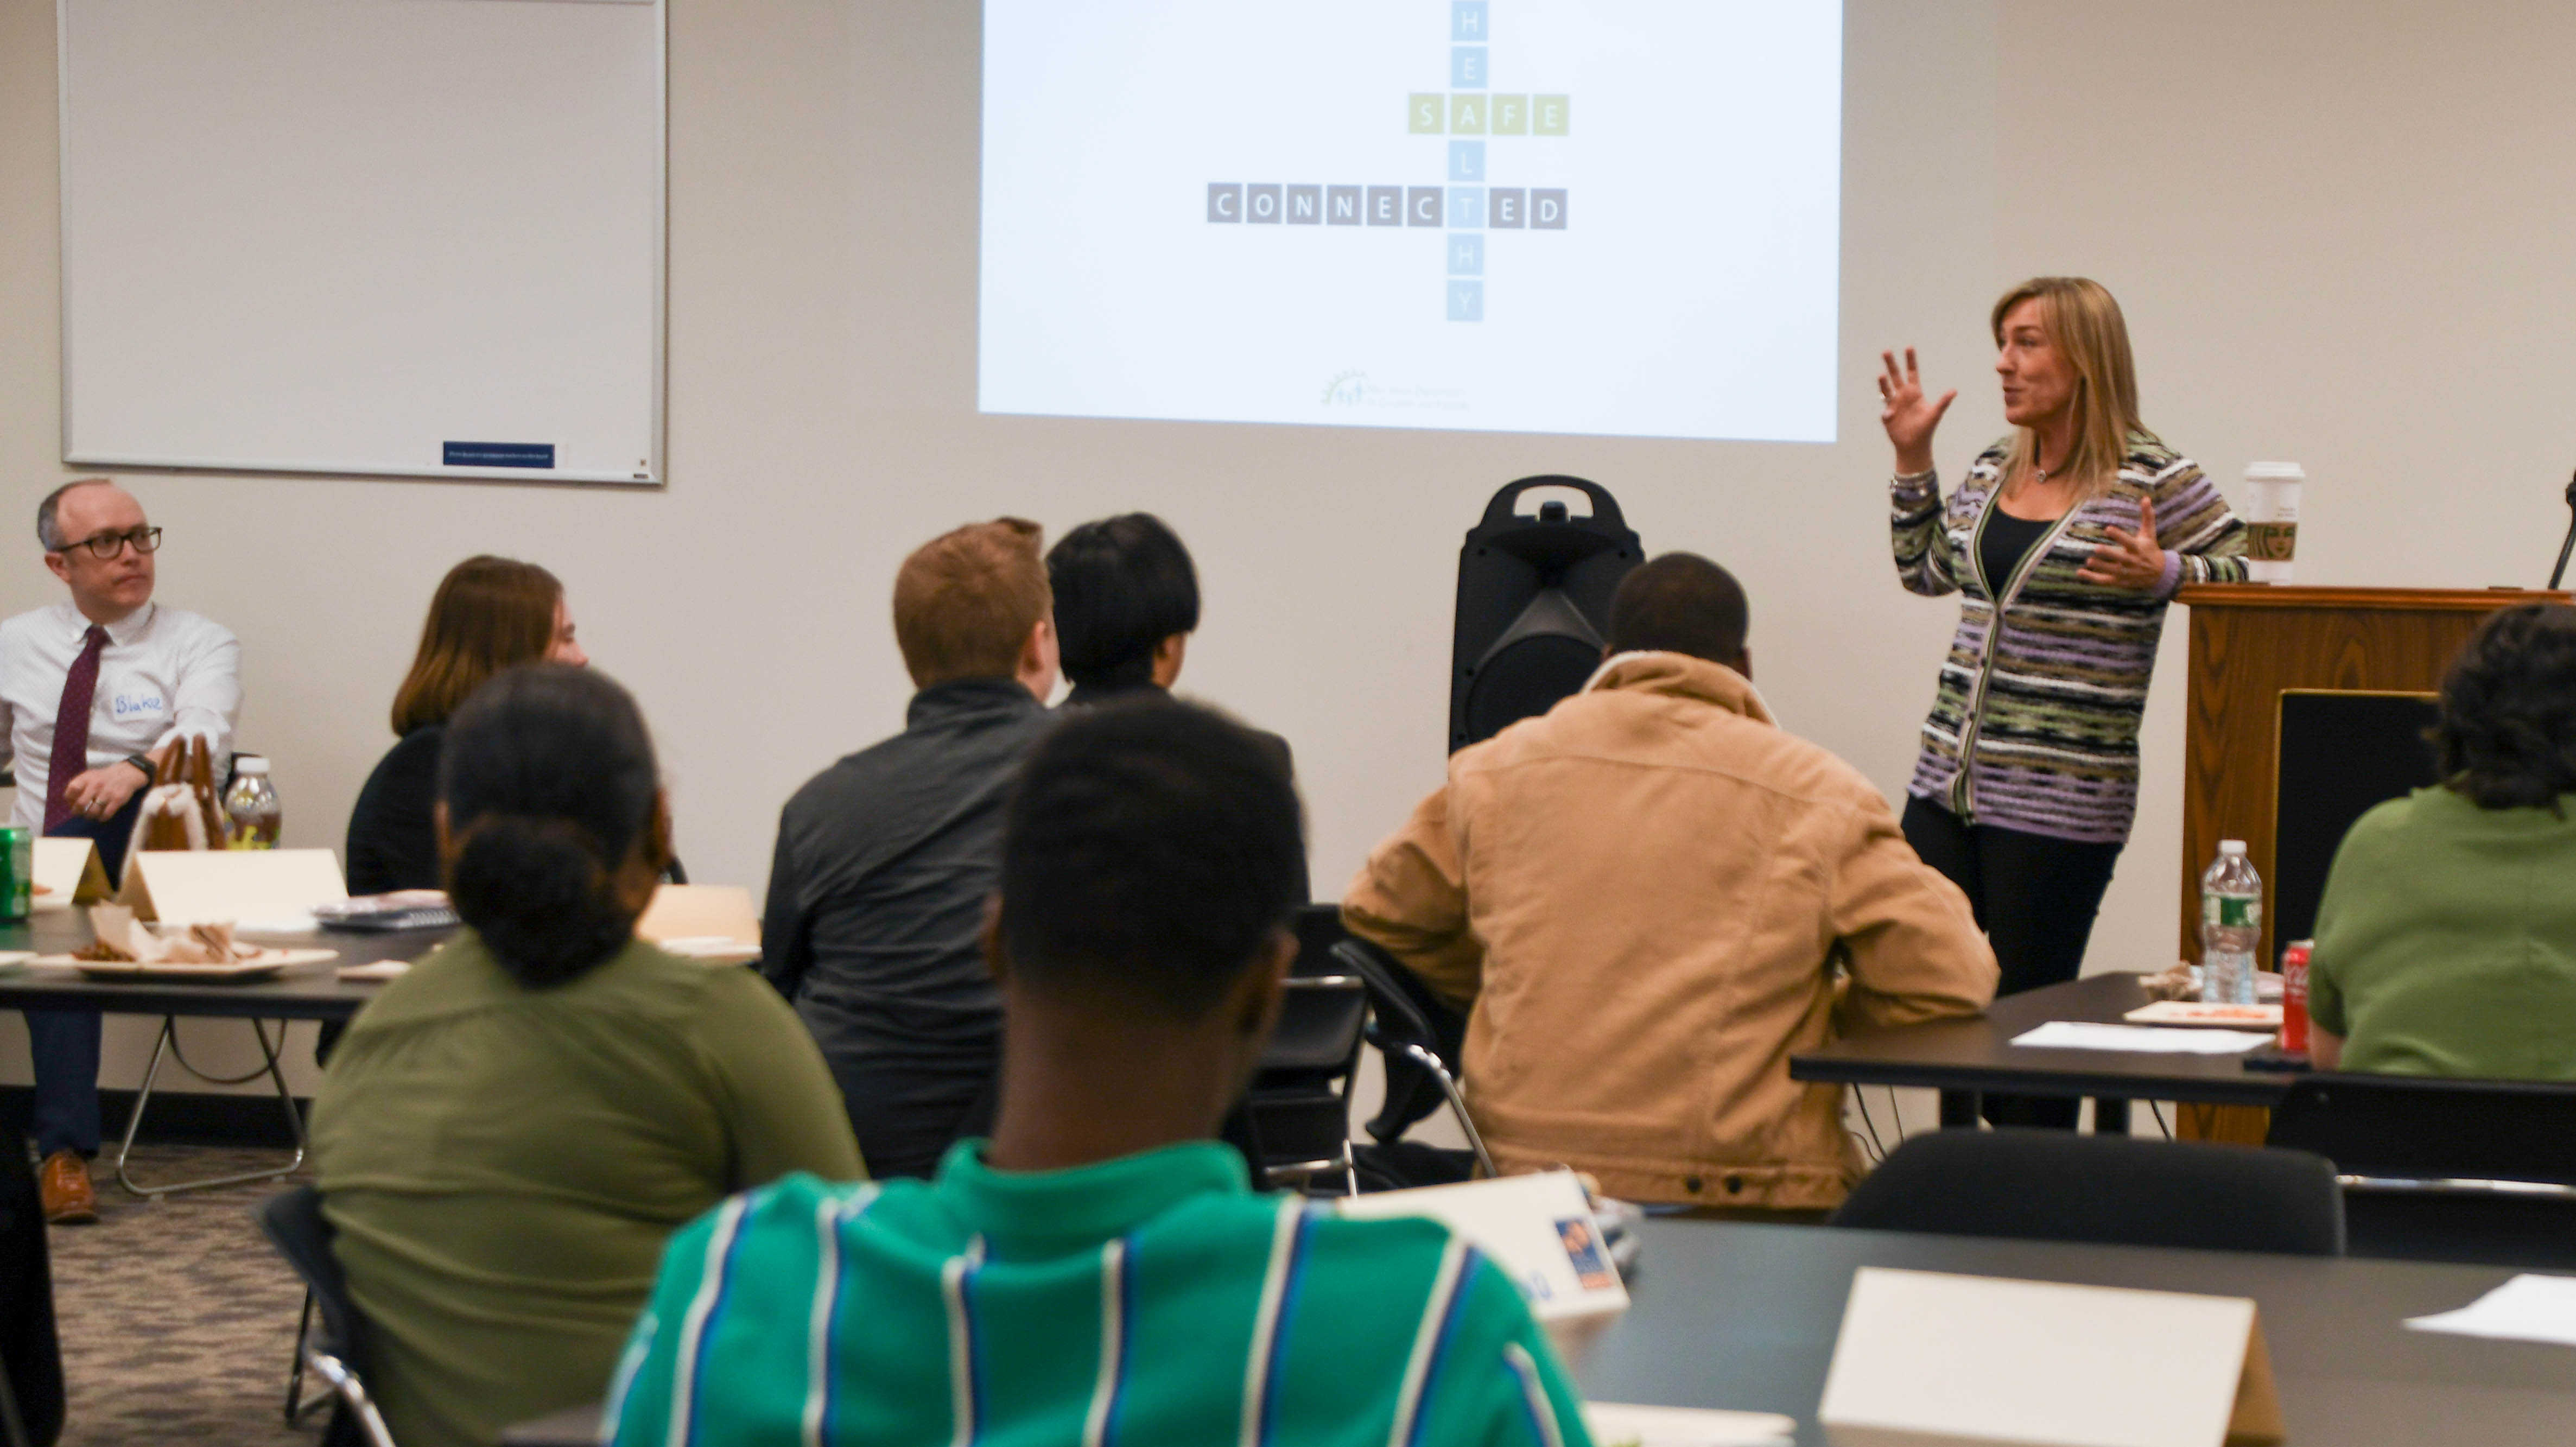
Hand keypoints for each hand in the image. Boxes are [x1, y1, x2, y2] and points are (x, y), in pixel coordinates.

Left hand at [61, 761, 148, 820]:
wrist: (126, 774)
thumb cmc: (103, 778)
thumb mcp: (89, 776)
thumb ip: (77, 786)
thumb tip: (69, 803)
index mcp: (87, 778)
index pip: (72, 790)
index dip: (70, 799)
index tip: (72, 802)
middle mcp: (96, 785)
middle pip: (80, 804)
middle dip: (78, 811)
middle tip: (80, 812)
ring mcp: (107, 793)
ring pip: (93, 811)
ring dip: (90, 816)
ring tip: (91, 815)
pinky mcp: (118, 800)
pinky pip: (106, 814)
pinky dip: (102, 818)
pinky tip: (101, 817)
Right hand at [1878, 348, 1956, 475]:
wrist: (1914, 446)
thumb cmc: (1926, 429)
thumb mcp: (1935, 414)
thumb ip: (1943, 402)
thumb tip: (1954, 391)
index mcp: (1915, 393)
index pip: (1912, 373)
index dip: (1910, 361)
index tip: (1909, 347)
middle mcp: (1903, 396)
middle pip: (1896, 376)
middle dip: (1891, 364)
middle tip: (1886, 351)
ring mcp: (1893, 405)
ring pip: (1886, 389)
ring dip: (1883, 382)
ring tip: (1881, 375)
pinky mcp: (1887, 415)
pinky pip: (1885, 410)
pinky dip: (1888, 412)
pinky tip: (1892, 416)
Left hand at [2079, 496, 2167, 589]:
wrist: (2160, 574)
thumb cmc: (2150, 549)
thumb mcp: (2149, 534)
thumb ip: (2147, 516)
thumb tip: (2146, 498)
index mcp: (2138, 548)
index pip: (2128, 542)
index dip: (2118, 536)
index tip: (2107, 528)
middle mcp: (2133, 561)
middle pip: (2120, 558)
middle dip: (2109, 554)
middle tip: (2096, 548)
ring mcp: (2126, 573)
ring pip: (2112, 571)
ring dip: (2100, 567)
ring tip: (2088, 561)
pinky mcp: (2120, 581)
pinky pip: (2105, 581)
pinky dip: (2092, 578)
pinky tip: (2080, 572)